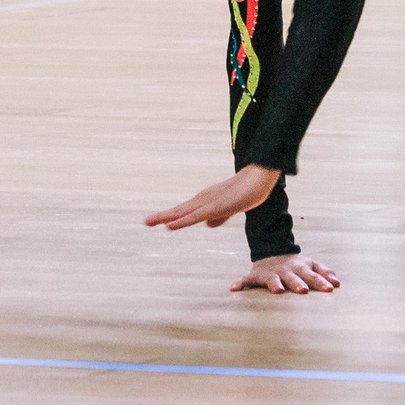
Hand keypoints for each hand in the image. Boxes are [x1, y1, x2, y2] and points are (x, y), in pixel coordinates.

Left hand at [145, 165, 278, 231]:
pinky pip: (194, 217)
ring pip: (182, 213)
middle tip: (145, 222)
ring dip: (165, 217)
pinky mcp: (214, 207)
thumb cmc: (247, 191)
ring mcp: (207, 202)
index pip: (184, 210)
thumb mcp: (230, 208)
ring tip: (149, 222)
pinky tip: (170, 226)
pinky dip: (181, 221)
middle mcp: (202, 200)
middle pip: (179, 210)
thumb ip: (219, 217)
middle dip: (161, 216)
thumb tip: (208, 224)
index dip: (169, 216)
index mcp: (206, 201)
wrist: (259, 178)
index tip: (155, 220)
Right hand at [233, 253, 338, 293]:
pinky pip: (246, 280)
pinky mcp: (255, 275)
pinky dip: (239, 283)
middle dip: (298, 284)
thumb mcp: (310, 264)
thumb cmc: (295, 265)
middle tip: (304, 291)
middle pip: (293, 277)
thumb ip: (324, 272)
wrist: (270, 252)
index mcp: (300, 268)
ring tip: (278, 291)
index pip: (312, 275)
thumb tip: (338, 283)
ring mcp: (270, 273)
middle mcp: (286, 270)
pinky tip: (234, 288)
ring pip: (272, 279)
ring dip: (275, 285)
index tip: (330, 289)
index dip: (321, 282)